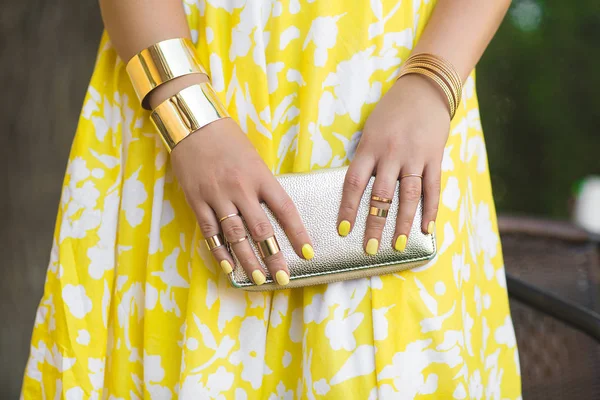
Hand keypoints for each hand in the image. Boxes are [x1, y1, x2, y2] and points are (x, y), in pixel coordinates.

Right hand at [170, 118, 312, 285]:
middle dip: (274, 256)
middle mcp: (241, 188)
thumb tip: (273, 214)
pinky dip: (219, 251)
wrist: (193, 124)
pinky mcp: (196, 200)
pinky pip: (210, 231)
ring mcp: (217, 196)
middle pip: (261, 229)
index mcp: (260, 176)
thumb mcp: (254, 159)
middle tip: (283, 277)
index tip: (308, 253)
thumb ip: (263, 186)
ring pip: (236, 235)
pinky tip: (228, 266)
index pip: (285, 210)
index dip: (298, 234)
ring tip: (258, 279)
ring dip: (248, 260)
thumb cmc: (228, 139)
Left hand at [337, 74, 449, 253]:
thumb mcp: (370, 131)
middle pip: (380, 195)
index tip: (343, 230)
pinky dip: (430, 210)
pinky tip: (427, 229)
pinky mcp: (434, 158)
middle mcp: (391, 154)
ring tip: (397, 245)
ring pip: (408, 196)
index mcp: (370, 147)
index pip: (354, 183)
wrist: (424, 89)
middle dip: (374, 224)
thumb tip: (357, 191)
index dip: (348, 208)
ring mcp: (415, 157)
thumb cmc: (391, 112)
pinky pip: (433, 188)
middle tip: (369, 248)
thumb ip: (365, 158)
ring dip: (403, 223)